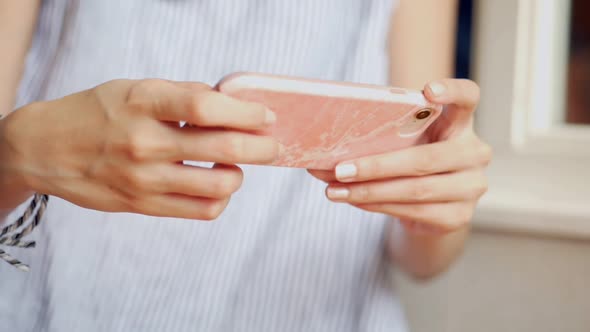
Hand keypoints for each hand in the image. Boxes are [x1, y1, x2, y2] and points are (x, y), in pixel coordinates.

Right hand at [0, 79, 279, 219]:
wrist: (46, 149)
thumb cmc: (96, 113)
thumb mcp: (134, 88)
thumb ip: (181, 95)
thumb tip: (230, 104)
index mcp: (142, 103)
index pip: (206, 107)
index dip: (246, 112)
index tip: (266, 116)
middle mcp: (144, 142)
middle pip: (223, 148)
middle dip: (261, 148)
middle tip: (272, 146)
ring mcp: (143, 178)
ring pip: (219, 186)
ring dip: (239, 175)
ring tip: (235, 165)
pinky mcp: (143, 205)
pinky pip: (201, 211)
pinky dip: (220, 199)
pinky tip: (216, 185)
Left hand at [309, 79, 491, 231]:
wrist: (432, 205)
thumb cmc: (412, 159)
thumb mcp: (406, 141)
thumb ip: (383, 136)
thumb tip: (325, 149)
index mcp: (460, 123)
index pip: (468, 97)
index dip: (453, 91)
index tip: (428, 90)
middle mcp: (474, 153)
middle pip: (425, 159)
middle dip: (376, 166)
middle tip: (339, 169)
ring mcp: (471, 186)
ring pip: (415, 190)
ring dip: (369, 192)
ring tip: (335, 190)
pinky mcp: (459, 216)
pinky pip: (413, 211)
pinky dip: (378, 205)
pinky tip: (355, 200)